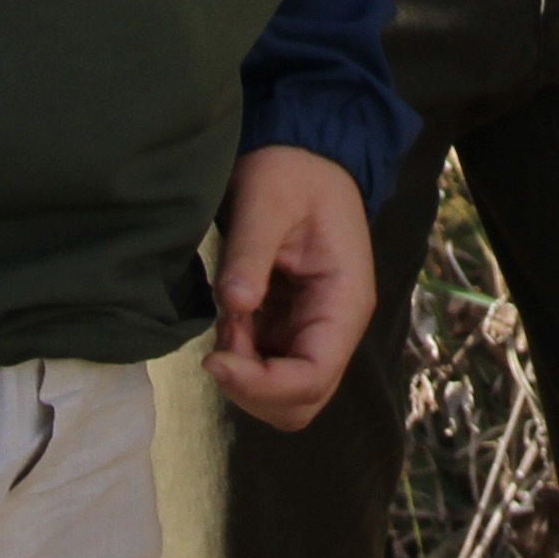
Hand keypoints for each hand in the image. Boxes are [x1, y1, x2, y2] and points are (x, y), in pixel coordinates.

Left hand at [206, 144, 376, 430]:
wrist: (303, 156)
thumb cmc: (289, 171)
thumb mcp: (266, 199)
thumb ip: (250, 252)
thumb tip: (234, 305)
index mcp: (344, 300)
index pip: (313, 377)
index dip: (262, 385)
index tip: (214, 358)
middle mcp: (335, 326)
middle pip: (302, 401)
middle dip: (253, 388)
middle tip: (221, 341)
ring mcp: (314, 331)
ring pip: (284, 396)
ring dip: (245, 376)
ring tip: (228, 322)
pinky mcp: (292, 327)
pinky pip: (269, 371)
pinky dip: (241, 361)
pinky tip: (231, 318)